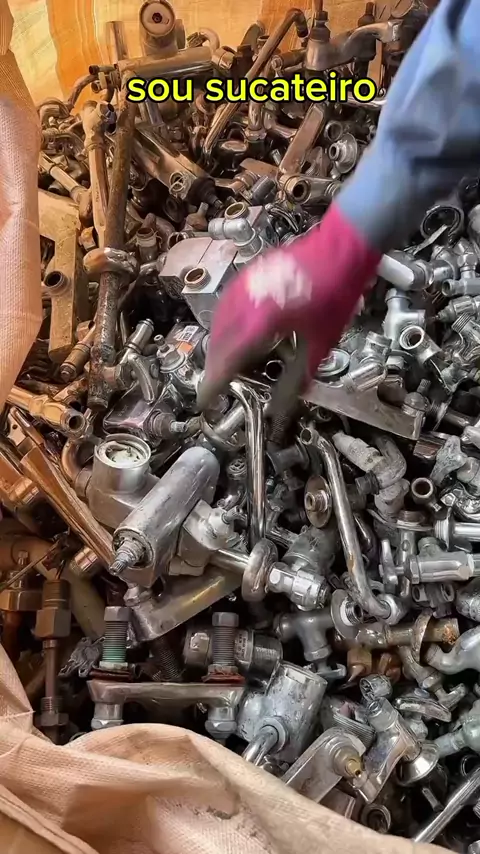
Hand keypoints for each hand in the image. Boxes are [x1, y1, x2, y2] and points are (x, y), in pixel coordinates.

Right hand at [197, 204, 380, 409]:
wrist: (341, 247)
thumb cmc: (336, 293)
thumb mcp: (321, 342)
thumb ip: (299, 376)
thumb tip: (285, 405)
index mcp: (262, 321)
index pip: (228, 358)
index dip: (215, 381)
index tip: (206, 398)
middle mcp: (246, 302)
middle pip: (218, 341)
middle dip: (215, 365)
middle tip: (216, 383)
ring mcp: (244, 286)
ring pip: (218, 322)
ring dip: (217, 345)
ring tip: (223, 361)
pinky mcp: (248, 275)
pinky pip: (226, 304)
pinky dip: (224, 323)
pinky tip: (232, 331)